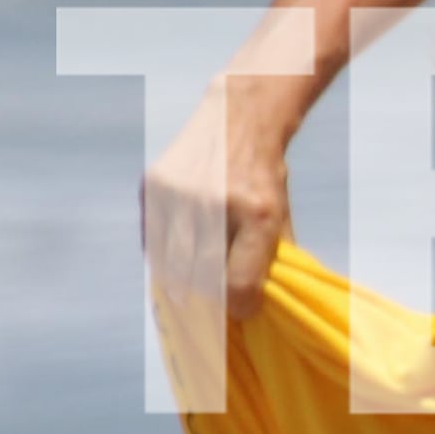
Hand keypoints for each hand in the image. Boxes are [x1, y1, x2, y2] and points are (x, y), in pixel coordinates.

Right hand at [143, 86, 293, 410]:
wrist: (239, 118)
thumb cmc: (265, 180)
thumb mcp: (281, 219)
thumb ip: (272, 265)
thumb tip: (256, 315)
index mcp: (258, 214)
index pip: (240, 286)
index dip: (242, 308)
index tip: (243, 310)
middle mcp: (215, 204)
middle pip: (202, 281)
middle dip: (212, 297)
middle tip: (217, 301)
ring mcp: (179, 193)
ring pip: (171, 265)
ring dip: (184, 279)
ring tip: (196, 279)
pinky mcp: (153, 186)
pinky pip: (153, 241)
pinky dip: (164, 253)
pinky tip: (179, 249)